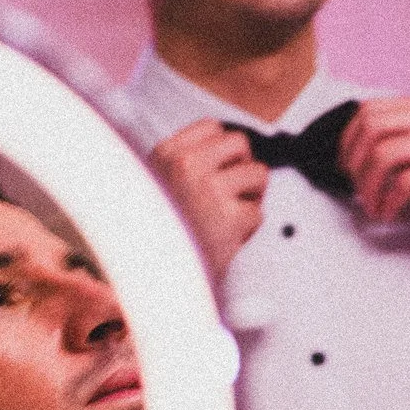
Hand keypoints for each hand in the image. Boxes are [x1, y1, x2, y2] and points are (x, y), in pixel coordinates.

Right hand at [150, 119, 269, 280]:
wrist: (151, 282)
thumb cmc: (154, 240)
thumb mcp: (153, 188)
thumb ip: (182, 166)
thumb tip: (225, 152)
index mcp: (163, 156)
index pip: (211, 127)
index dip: (223, 149)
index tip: (221, 167)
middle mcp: (185, 166)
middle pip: (240, 143)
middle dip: (242, 167)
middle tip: (232, 192)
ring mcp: (208, 190)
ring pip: (258, 174)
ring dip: (251, 197)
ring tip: (229, 216)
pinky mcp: (229, 218)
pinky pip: (258, 214)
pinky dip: (248, 230)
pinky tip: (226, 239)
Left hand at [338, 98, 409, 279]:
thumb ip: (400, 146)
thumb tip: (350, 153)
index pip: (374, 107)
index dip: (350, 137)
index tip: (346, 165)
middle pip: (374, 124)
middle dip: (354, 160)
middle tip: (355, 187)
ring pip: (383, 152)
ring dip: (368, 185)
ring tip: (372, 206)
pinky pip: (403, 181)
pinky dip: (388, 202)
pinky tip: (389, 214)